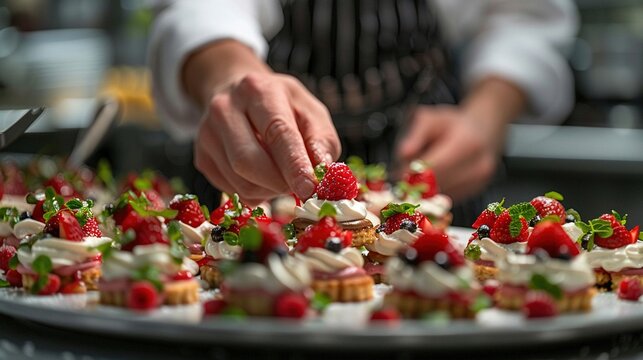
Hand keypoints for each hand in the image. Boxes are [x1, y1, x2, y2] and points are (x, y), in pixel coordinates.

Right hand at [194, 72, 340, 203]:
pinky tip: (262, 177)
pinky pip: (231, 190)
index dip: (294, 165)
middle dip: (279, 183)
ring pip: (240, 182)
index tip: (309, 189)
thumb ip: (321, 141)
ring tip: (281, 177)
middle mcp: (225, 108)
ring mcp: (207, 134)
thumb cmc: (282, 106)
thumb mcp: (310, 112)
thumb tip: (323, 172)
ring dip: (269, 191)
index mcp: (258, 90)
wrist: (239, 94)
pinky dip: (254, 194)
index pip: (276, 132)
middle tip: (299, 187)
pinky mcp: (201, 157)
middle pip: (249, 161)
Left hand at [396, 77, 525, 202]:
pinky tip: (434, 178)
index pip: (434, 167)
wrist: (482, 131)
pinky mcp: (475, 192)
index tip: (398, 171)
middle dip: (416, 181)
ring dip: (424, 188)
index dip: (412, 172)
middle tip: (404, 173)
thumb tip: (403, 154)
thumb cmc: (453, 124)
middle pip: (436, 183)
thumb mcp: (431, 118)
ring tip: (421, 172)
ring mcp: (479, 181)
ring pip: (440, 194)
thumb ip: (415, 134)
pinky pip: (446, 198)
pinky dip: (435, 192)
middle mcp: (478, 165)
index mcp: (467, 143)